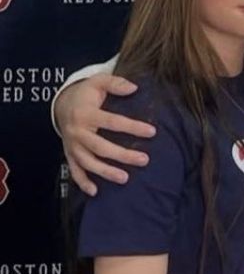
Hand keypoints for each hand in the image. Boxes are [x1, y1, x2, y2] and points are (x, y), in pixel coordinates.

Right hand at [56, 75, 154, 195]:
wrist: (61, 104)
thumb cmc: (86, 94)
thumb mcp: (97, 81)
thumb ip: (115, 82)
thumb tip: (134, 87)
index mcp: (86, 113)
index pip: (112, 122)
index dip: (132, 127)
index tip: (152, 132)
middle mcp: (77, 132)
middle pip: (100, 147)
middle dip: (122, 155)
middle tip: (144, 160)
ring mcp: (72, 145)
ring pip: (88, 162)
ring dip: (105, 172)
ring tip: (125, 178)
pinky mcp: (69, 154)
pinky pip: (74, 171)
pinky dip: (82, 182)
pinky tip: (95, 191)